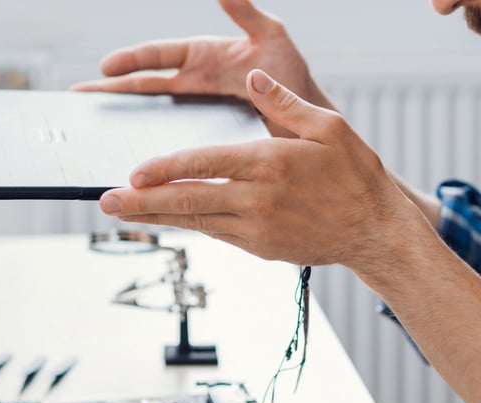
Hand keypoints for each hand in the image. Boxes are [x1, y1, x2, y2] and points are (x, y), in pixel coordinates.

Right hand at [71, 0, 335, 133]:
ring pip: (151, 113)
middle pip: (144, 85)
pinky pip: (172, 139)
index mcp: (203, 56)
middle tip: (79, 97)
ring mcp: (196, 110)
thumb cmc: (292, 75)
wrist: (307, 119)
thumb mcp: (272, 37)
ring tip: (92, 126)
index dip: (133, 60)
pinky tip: (134, 158)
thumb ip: (247, 13)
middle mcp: (194, 82)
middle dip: (112, 89)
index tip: (106, 66)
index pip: (159, 55)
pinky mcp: (203, 135)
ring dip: (123, 117)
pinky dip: (151, 144)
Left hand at [99, 69, 427, 273]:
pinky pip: (216, 233)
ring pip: (196, 221)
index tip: (133, 172)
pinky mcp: (260, 247)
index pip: (205, 163)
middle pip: (188, 200)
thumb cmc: (356, 176)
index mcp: (270, 163)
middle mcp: (258, 200)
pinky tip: (171, 219)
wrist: (375, 231)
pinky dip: (190, 225)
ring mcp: (257, 228)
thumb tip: (250, 77)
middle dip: (142, 202)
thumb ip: (282, 103)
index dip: (165, 168)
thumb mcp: (328, 127)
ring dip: (157, 217)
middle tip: (106, 202)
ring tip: (124, 213)